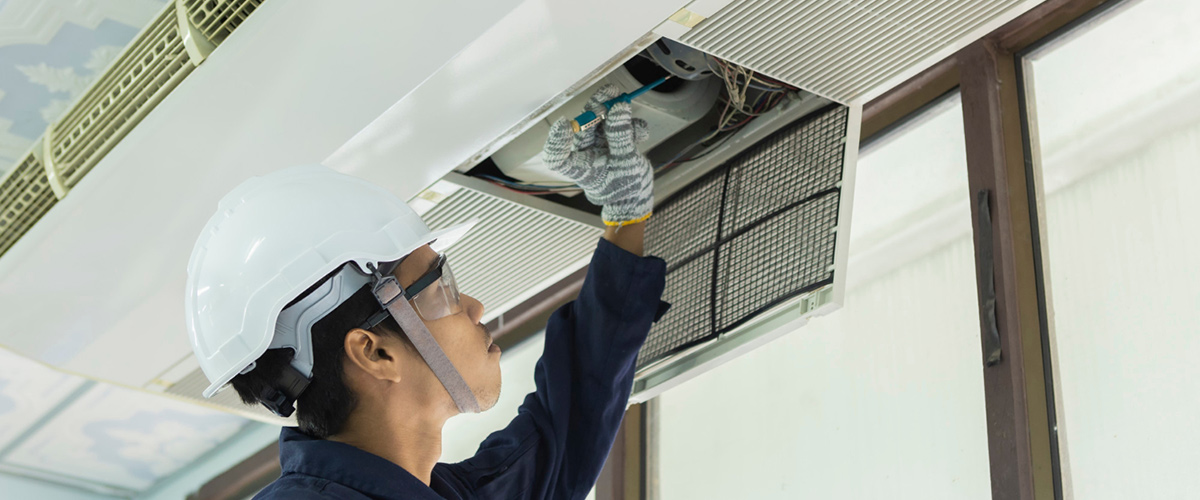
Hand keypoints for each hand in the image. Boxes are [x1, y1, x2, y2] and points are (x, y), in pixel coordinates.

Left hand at [543, 85, 652, 225]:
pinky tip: (640, 132)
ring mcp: (599, 146)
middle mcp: (586, 154)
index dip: (557, 141)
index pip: (558, 157)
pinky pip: (619, 128)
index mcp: (580, 168)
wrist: (638, 197)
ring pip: (601, 122)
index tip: (564, 123)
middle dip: (596, 107)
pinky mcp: (613, 142)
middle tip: (610, 93)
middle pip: (584, 127)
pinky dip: (631, 126)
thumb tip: (619, 107)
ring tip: (626, 103)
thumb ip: (621, 136)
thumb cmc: (625, 188)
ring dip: (614, 111)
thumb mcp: (625, 164)